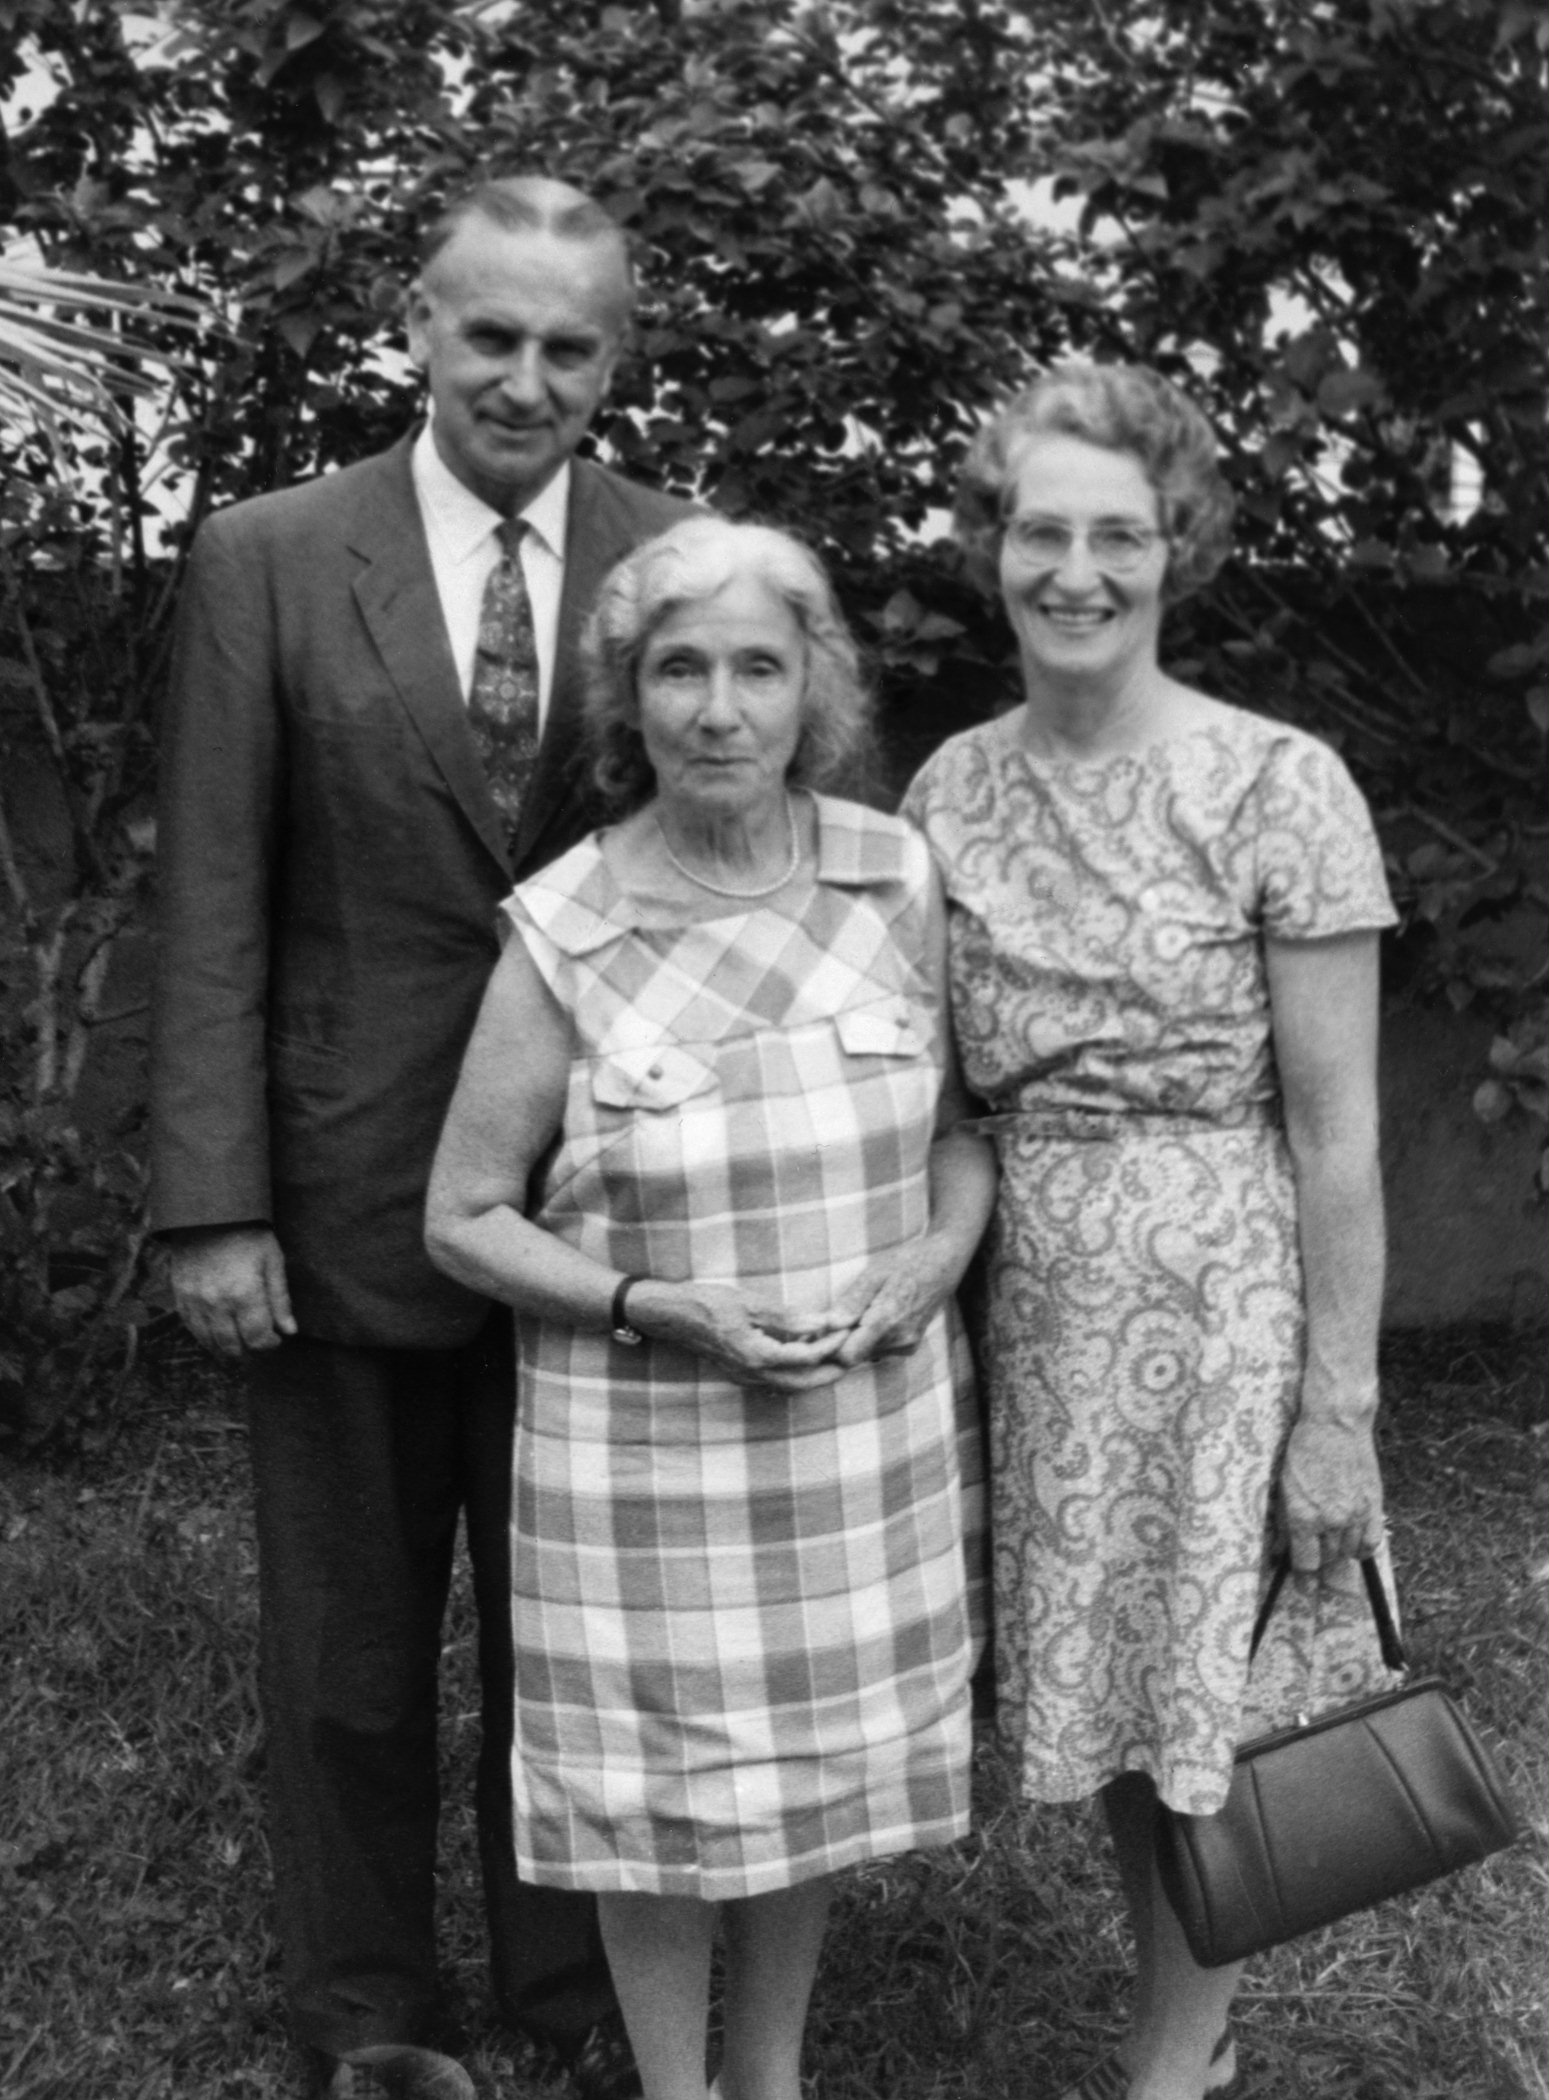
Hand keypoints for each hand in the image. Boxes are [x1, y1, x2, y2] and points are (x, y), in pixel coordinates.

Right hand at [166, 1225, 296, 1356]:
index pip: (257, 1338)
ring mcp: (195, 1301)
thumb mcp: (273, 1261)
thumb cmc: (248, 1234)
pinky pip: (190, 1328)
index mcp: (245, 1294)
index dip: (269, 1344)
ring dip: (225, 1349)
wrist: (209, 1213)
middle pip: (232, 1346)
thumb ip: (280, 1299)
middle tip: (257, 1345)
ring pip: (209, 1341)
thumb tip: (289, 1331)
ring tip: (238, 1346)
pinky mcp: (180, 1295)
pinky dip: (204, 1336)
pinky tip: (215, 1335)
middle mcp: (217, 1303)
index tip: (275, 1339)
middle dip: (248, 1351)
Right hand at [633, 1279, 849, 1393]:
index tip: (846, 1328)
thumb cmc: (707, 1303)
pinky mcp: (742, 1372)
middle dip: (831, 1373)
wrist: (671, 1315)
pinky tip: (803, 1351)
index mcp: (757, 1356)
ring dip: (815, 1375)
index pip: (807, 1357)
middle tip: (852, 1357)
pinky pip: (777, 1379)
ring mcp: (746, 1377)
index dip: (831, 1343)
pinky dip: (797, 1371)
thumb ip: (787, 1316)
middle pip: (803, 1383)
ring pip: (791, 1385)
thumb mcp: (749, 1302)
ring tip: (834, 1356)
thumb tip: (822, 1322)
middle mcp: (753, 1373)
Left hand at [823, 1238, 956, 1370]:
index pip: (846, 1355)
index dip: (830, 1344)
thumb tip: (829, 1325)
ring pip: (866, 1353)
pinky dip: (870, 1337)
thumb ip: (852, 1301)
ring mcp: (906, 1346)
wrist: (943, 1263)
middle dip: (842, 1339)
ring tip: (862, 1308)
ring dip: (856, 1337)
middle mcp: (899, 1341)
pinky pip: (878, 1349)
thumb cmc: (906, 1262)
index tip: (823, 1326)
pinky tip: (875, 1314)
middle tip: (840, 1312)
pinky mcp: (909, 1347)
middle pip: (854, 1356)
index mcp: (887, 1321)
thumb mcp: (874, 1273)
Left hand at [1276, 1411, 1383, 1572]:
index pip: (1306, 1563)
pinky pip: (1372, 1543)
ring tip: (1332, 1542)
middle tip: (1315, 1560)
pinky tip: (1354, 1543)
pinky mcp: (1374, 1506)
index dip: (1304, 1579)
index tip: (1304, 1588)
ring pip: (1349, 1553)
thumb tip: (1284, 1550)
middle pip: (1328, 1559)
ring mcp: (1356, 1515)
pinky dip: (1363, 1547)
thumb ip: (1287, 1522)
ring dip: (1340, 1553)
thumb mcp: (1285, 1486)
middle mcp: (1331, 1521)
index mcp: (1304, 1517)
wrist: (1336, 1425)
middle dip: (1319, 1561)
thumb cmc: (1304, 1451)